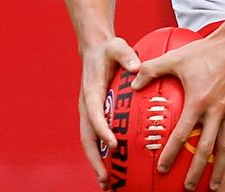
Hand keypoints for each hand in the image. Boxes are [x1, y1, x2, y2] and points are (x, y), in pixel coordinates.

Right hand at [79, 37, 140, 189]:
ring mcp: (89, 113)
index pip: (94, 115)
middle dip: (95, 160)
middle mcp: (87, 106)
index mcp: (91, 92)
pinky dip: (102, 155)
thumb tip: (137, 66)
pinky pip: (97, 138)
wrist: (95, 49)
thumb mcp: (118, 46)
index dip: (103, 130)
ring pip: (90, 143)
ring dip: (96, 163)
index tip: (114, 143)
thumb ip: (126, 55)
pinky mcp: (95, 115)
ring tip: (107, 184)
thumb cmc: (108, 49)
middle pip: (87, 138)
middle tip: (106, 179)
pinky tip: (113, 169)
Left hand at [131, 33, 224, 190]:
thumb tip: (132, 81)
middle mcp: (216, 111)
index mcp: (198, 102)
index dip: (171, 153)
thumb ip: (152, 69)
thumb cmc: (207, 51)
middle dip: (197, 171)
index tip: (163, 168)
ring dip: (220, 169)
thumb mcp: (176, 57)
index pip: (182, 134)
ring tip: (215, 186)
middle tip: (188, 188)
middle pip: (206, 149)